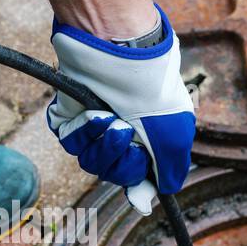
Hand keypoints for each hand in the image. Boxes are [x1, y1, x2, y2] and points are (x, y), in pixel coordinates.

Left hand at [47, 6, 195, 214]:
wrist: (121, 51)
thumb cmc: (152, 90)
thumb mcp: (175, 134)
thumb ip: (170, 169)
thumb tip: (160, 194)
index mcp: (148, 138)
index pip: (138, 176)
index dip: (136, 185)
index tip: (137, 192)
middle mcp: (122, 134)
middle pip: (113, 173)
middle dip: (120, 160)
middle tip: (127, 133)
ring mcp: (95, 126)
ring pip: (91, 162)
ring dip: (103, 145)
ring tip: (110, 118)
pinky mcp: (71, 116)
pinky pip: (72, 142)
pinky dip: (84, 131)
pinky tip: (95, 113)